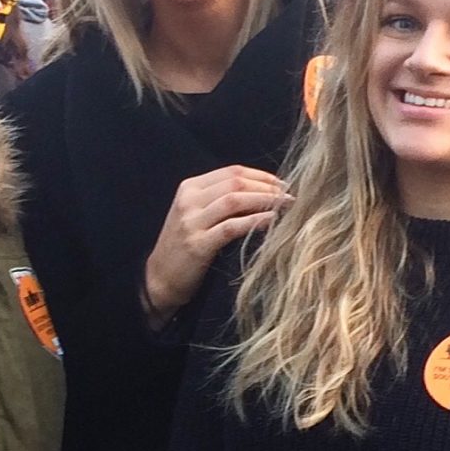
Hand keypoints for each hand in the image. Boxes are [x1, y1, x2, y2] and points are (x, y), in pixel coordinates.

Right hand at [141, 167, 291, 327]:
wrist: (159, 279)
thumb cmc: (184, 247)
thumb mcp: (197, 215)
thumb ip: (221, 201)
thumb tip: (263, 193)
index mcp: (190, 187)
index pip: (232, 171)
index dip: (262, 176)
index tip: (283, 185)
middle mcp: (189, 200)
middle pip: (236, 182)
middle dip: (268, 187)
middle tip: (290, 196)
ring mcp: (191, 221)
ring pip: (235, 199)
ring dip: (266, 201)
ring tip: (287, 207)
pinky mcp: (198, 244)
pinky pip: (232, 226)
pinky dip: (255, 221)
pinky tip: (272, 222)